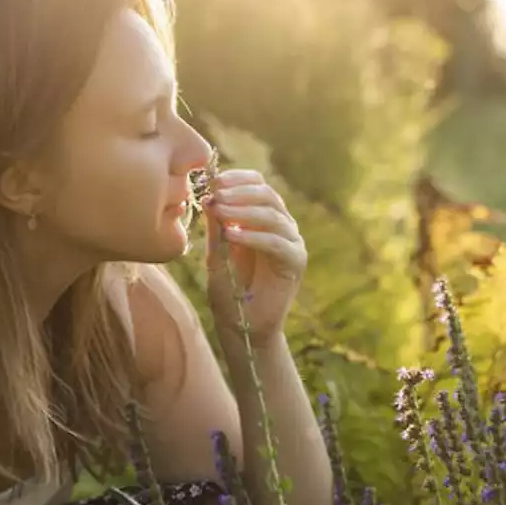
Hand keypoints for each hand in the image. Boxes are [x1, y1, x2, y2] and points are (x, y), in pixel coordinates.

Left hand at [203, 169, 306, 344]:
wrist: (242, 326)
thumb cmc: (228, 290)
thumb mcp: (216, 254)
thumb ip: (217, 227)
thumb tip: (209, 196)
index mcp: (263, 218)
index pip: (258, 185)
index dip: (238, 178)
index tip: (214, 180)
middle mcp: (282, 226)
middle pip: (267, 195)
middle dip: (239, 192)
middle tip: (216, 194)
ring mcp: (291, 243)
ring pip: (273, 215)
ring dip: (244, 211)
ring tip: (220, 211)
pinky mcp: (295, 262)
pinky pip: (277, 242)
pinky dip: (254, 236)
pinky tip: (232, 235)